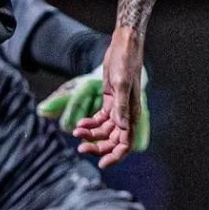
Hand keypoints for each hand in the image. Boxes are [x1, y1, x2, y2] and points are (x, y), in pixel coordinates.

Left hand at [72, 30, 146, 168]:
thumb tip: (121, 128)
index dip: (115, 156)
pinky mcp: (110, 100)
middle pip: (112, 140)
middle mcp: (126, 114)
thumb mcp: (122, 84)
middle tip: (80, 148)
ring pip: (104, 131)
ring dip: (90, 134)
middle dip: (97, 146)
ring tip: (76, 132)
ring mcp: (118, 108)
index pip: (125, 143)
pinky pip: (100, 119)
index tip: (101, 164)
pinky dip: (90, 123)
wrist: (124, 45)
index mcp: (132, 114)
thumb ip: (121, 107)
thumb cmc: (125, 62)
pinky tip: (80, 124)